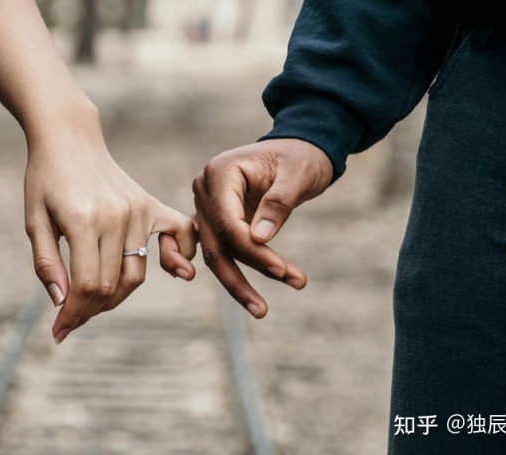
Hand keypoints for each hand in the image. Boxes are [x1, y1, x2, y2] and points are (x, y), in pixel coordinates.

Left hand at [24, 102, 196, 343]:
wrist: (69, 138)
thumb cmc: (45, 179)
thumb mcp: (34, 220)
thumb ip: (47, 263)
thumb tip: (62, 303)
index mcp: (83, 220)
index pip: (87, 285)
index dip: (73, 315)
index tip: (59, 332)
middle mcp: (116, 217)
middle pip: (111, 285)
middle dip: (90, 310)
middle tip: (71, 318)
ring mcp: (138, 210)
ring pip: (136, 273)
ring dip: (116, 296)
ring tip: (94, 300)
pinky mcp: (150, 205)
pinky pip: (178, 235)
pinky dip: (179, 257)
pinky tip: (174, 270)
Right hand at [192, 138, 332, 317]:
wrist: (299, 149)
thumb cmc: (300, 157)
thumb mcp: (298, 174)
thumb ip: (278, 203)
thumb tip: (259, 239)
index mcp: (219, 173)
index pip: (228, 222)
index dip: (252, 250)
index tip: (282, 270)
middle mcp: (204, 190)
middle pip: (216, 244)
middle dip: (241, 277)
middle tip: (263, 309)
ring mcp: (206, 206)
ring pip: (215, 253)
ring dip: (238, 282)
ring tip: (262, 309)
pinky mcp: (215, 220)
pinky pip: (216, 250)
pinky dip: (228, 272)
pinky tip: (238, 296)